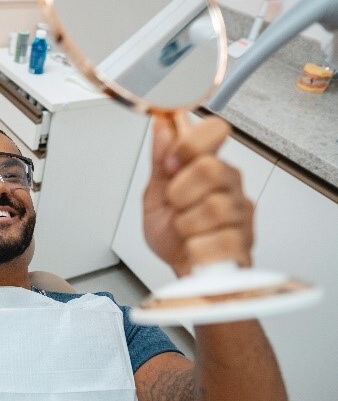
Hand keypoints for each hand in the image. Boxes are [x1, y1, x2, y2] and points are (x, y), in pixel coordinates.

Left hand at [142, 115, 253, 276]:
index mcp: (210, 168)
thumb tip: (162, 126)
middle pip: (211, 168)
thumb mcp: (155, 195)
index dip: (189, 144)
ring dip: (186, 224)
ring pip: (214, 206)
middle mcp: (230, 187)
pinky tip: (195, 249)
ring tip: (185, 231)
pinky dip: (197, 249)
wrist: (182, 274)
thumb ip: (160, 161)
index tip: (171, 164)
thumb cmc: (172, 235)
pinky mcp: (245, 244)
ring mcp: (241, 215)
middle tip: (175, 206)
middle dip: (181, 191)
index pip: (214, 131)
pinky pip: (220, 240)